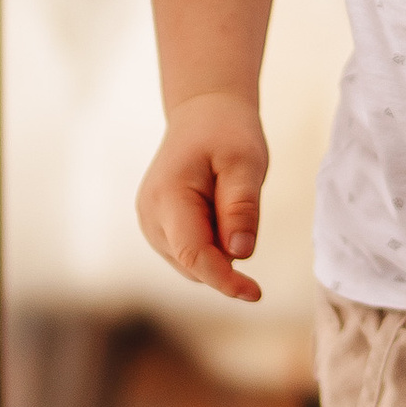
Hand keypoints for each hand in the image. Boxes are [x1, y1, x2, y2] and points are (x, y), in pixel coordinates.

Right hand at [136, 92, 270, 303]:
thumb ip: (242, 207)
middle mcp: (150, 217)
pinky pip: (190, 253)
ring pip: (192, 263)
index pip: (194, 255)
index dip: (224, 280)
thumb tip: (240, 254)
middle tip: (244, 207)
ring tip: (228, 200)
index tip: (256, 293)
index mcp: (167, 198)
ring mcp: (150, 224)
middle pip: (193, 263)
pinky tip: (219, 212)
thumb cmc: (226, 133)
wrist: (203, 113)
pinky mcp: (158, 228)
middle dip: (226, 259)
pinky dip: (211, 245)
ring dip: (219, 252)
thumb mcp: (245, 162)